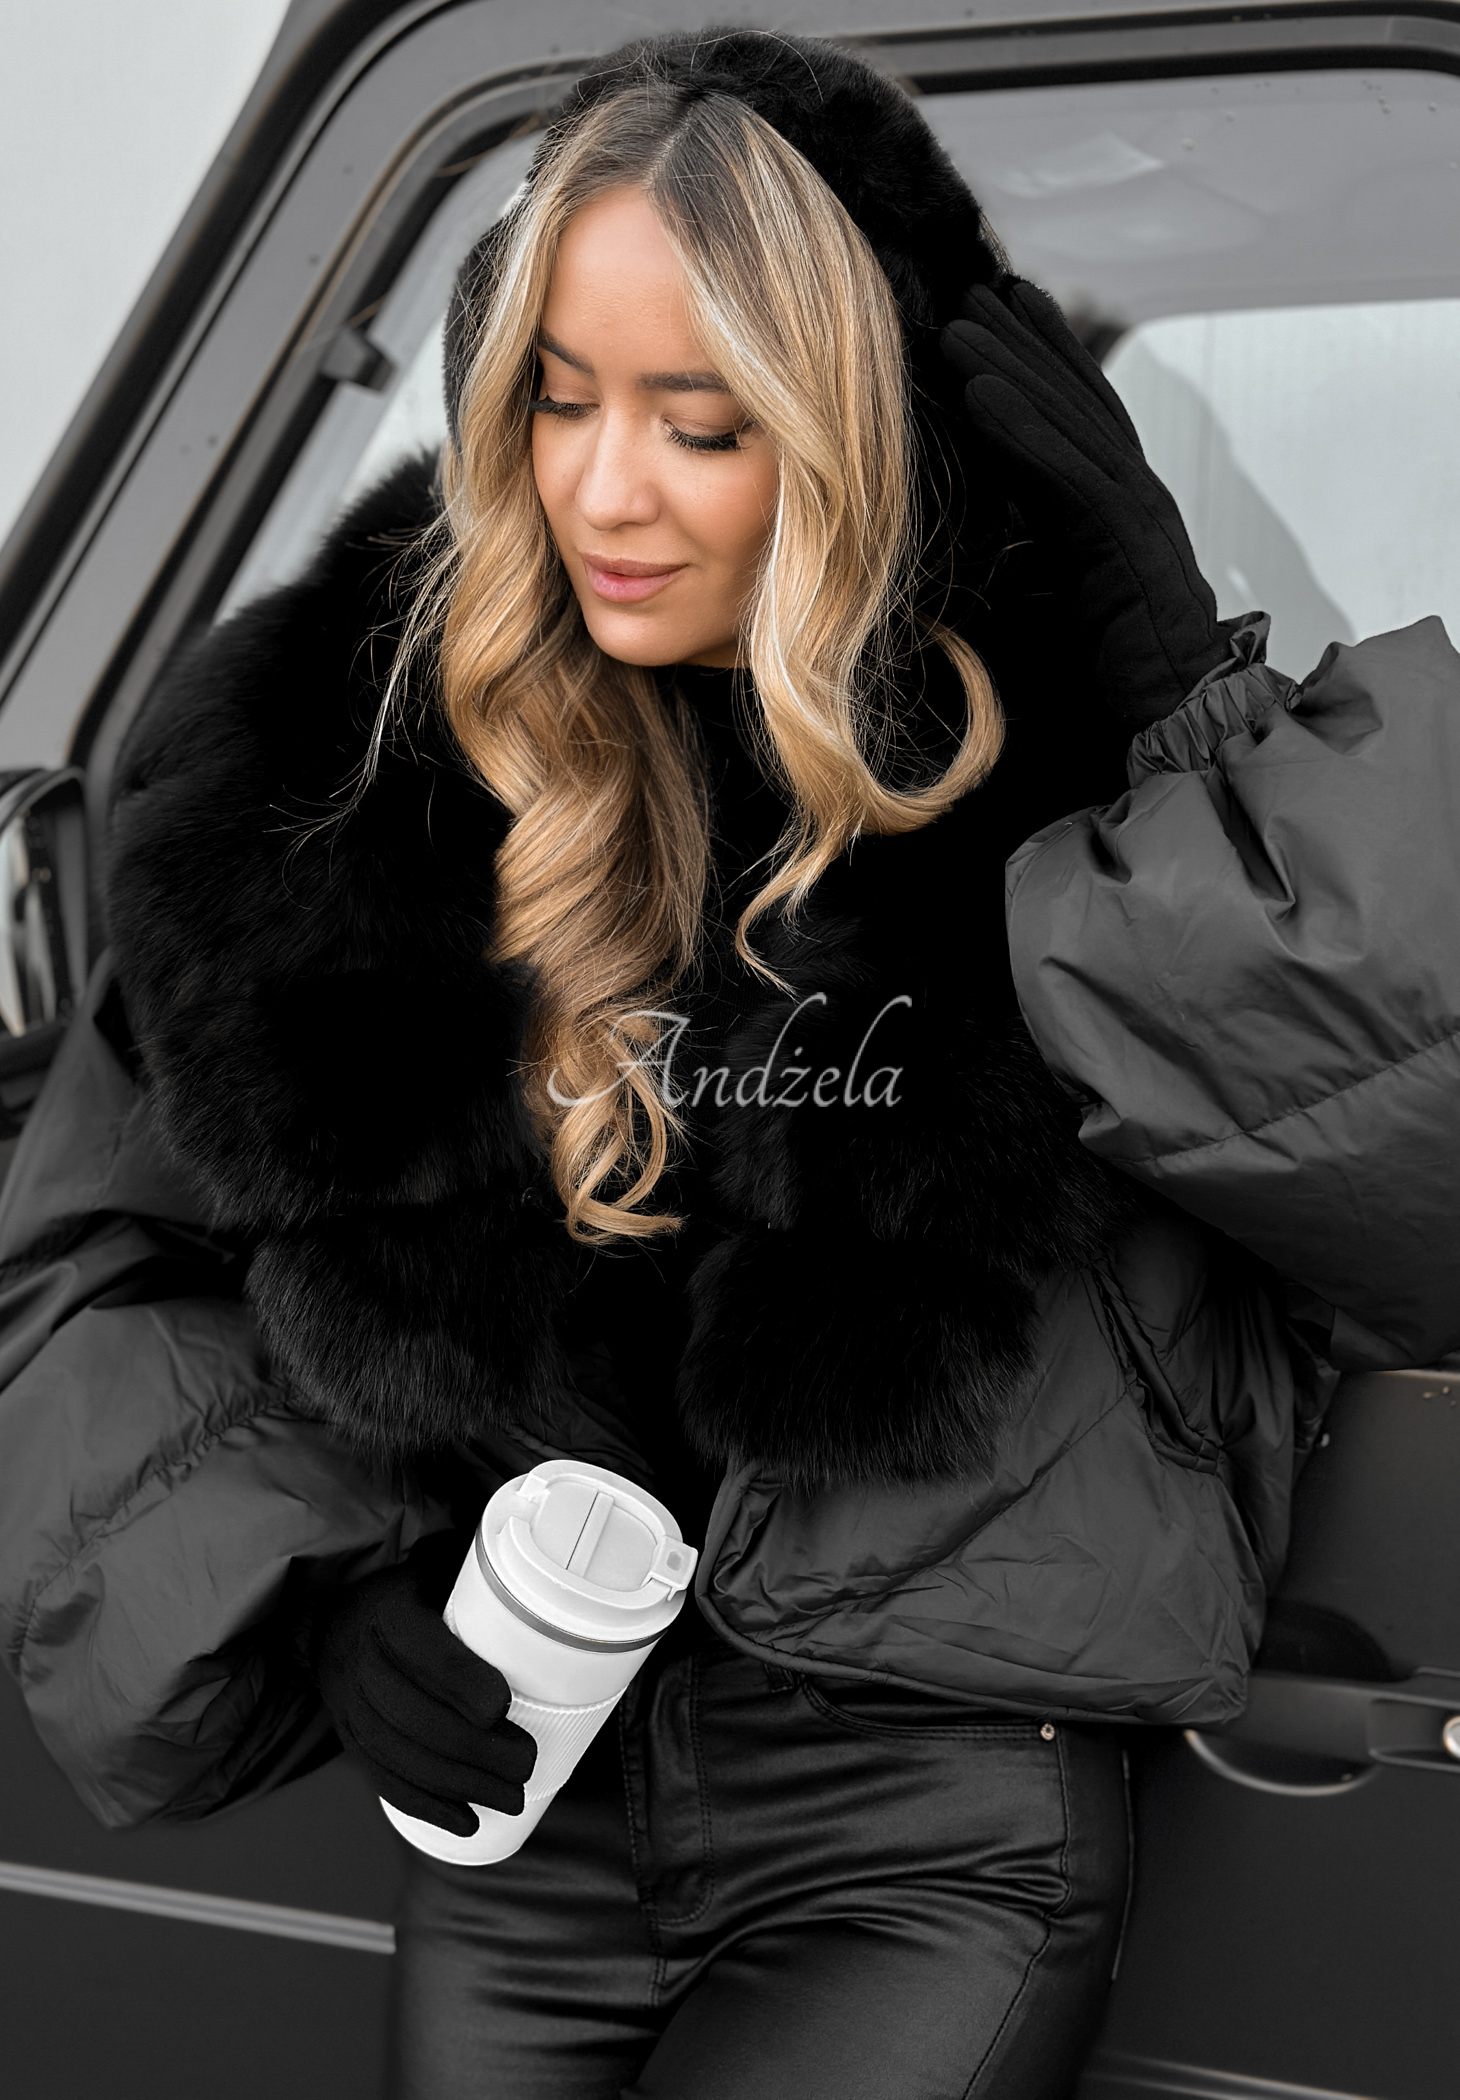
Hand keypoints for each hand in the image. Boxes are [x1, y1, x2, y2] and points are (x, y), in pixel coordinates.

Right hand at [304, 1535, 535, 1835]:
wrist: (337, 1622)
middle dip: (475, 1751)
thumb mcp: (438, 1572)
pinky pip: (384, 1780)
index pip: (422, 1653)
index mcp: (387, 1614)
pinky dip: (427, 1807)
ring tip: (512, 1799)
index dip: (462, 1683)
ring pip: (401, 1757)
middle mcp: (359, 1662)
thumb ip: (482, 1586)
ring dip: (460, 1787)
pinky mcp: (350, 1742)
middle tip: (526, 1765)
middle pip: (415, 1717)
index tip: (503, 1706)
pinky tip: (467, 1822)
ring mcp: (348, 1708)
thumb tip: (554, 1597)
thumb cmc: (413, 1596)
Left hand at [941, 279, 1231, 725]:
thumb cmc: (1115, 676)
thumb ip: (1025, 567)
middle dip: (1025, 343)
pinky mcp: (1126, 541)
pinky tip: (979, 390)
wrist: (1177, 719)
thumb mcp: (1054, 607)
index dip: (1040, 364)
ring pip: (1069, 422)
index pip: (1077, 421)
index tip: (997, 317)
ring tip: (959, 324)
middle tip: (975, 289)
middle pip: (1075, 401)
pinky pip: (1068, 471)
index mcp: (1115, 512)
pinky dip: (1022, 428)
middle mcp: (1133, 497)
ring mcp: (1137, 513)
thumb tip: (971, 557)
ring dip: (1011, 368)